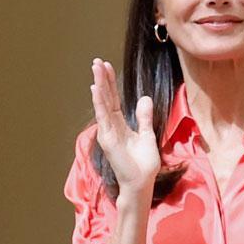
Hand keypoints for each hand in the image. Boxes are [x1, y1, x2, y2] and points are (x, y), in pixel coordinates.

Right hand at [90, 58, 160, 196]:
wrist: (141, 182)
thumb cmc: (143, 164)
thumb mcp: (147, 135)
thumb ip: (144, 117)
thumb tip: (144, 98)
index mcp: (120, 124)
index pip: (113, 99)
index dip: (110, 83)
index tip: (107, 66)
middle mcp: (111, 126)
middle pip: (105, 98)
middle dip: (102, 79)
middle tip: (96, 61)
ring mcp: (108, 131)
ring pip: (102, 103)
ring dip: (99, 85)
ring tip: (96, 69)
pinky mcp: (108, 138)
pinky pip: (103, 116)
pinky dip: (99, 102)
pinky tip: (96, 89)